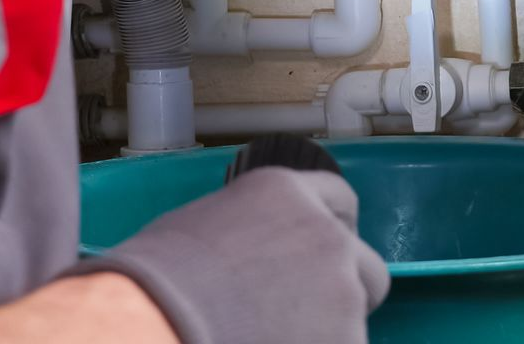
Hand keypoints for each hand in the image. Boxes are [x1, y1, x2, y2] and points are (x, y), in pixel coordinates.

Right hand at [77, 166, 389, 343]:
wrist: (157, 323)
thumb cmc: (159, 277)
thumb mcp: (202, 225)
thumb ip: (250, 231)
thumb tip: (248, 256)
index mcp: (288, 194)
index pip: (340, 200)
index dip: (331, 230)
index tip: (319, 256)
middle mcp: (327, 235)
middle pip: (365, 267)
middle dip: (344, 291)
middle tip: (304, 315)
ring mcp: (342, 293)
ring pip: (354, 320)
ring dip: (327, 331)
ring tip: (272, 338)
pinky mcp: (347, 341)